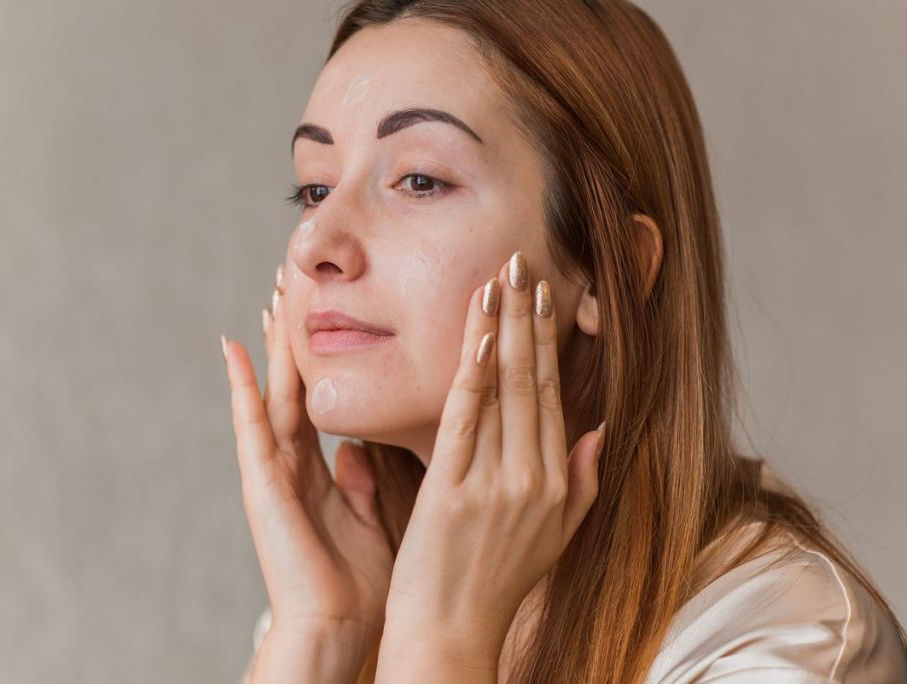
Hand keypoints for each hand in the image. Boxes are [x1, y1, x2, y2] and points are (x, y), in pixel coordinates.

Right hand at [221, 264, 393, 644]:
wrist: (337, 627)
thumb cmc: (358, 582)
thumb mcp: (371, 517)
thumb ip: (363, 481)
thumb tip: (357, 447)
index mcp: (318, 469)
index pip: (317, 396)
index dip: (319, 354)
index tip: (324, 309)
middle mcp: (290, 461)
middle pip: (292, 382)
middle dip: (293, 334)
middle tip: (292, 280)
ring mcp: (272, 469)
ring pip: (272, 390)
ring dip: (271, 344)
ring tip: (272, 294)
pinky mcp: (262, 482)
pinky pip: (250, 424)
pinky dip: (240, 386)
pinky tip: (233, 349)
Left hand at [381, 251, 605, 665]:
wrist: (450, 637)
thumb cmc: (495, 586)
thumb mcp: (556, 539)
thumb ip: (581, 483)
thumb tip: (599, 431)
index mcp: (559, 485)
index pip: (554, 394)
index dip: (547, 340)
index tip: (543, 295)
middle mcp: (536, 479)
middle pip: (533, 380)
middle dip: (527, 316)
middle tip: (523, 260)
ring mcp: (496, 485)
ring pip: (502, 389)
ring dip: (499, 327)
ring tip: (500, 276)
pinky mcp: (453, 491)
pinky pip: (467, 419)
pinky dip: (472, 373)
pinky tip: (475, 332)